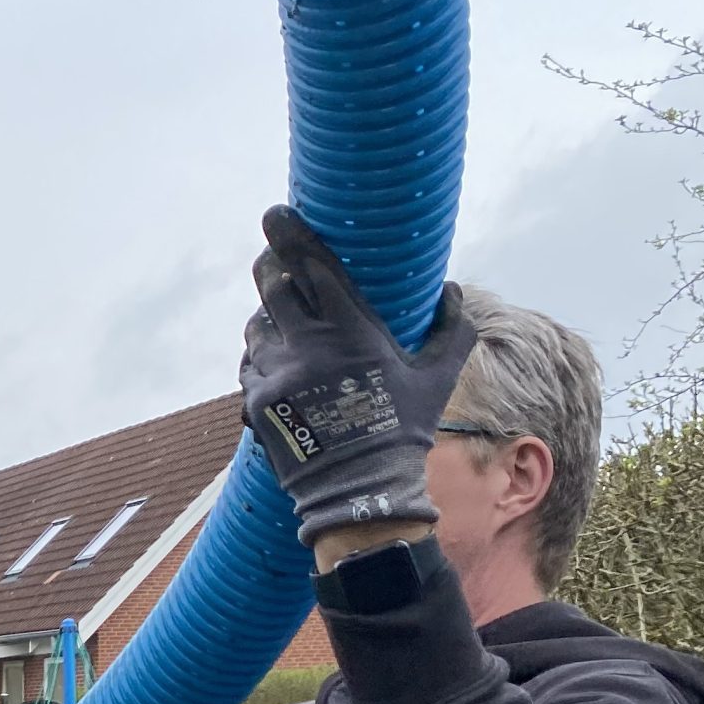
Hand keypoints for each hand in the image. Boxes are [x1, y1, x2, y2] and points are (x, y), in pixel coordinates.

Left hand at [238, 205, 475, 545]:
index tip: (277, 214)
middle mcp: (309, 345)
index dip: (291, 235)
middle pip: (273, 286)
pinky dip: (260, 358)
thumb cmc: (403, 430)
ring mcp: (278, 373)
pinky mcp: (256, 400)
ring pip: (257, 325)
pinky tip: (277, 364)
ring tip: (282, 320)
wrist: (359, 489)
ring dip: (267, 317)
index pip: (313, 266)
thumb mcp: (438, 378)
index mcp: (351, 329)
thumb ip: (452, 330)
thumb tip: (455, 291)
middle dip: (270, 265)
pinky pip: (249, 365)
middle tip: (272, 255)